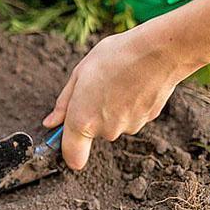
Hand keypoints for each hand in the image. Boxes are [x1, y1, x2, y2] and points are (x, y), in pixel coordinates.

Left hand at [43, 26, 192, 169]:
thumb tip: (51, 123)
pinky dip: (129, 104)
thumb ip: (63, 103)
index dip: (67, 151)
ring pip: (112, 123)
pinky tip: (133, 83)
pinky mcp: (146, 121)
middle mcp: (105, 131)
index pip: (72, 157)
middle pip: (92, 132)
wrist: (158, 52)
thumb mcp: (79, 74)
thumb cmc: (114, 57)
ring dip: (111, 108)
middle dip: (91, 114)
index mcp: (82, 121)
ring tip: (117, 81)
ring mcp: (128, 127)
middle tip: (97, 86)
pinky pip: (130, 116)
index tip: (65, 138)